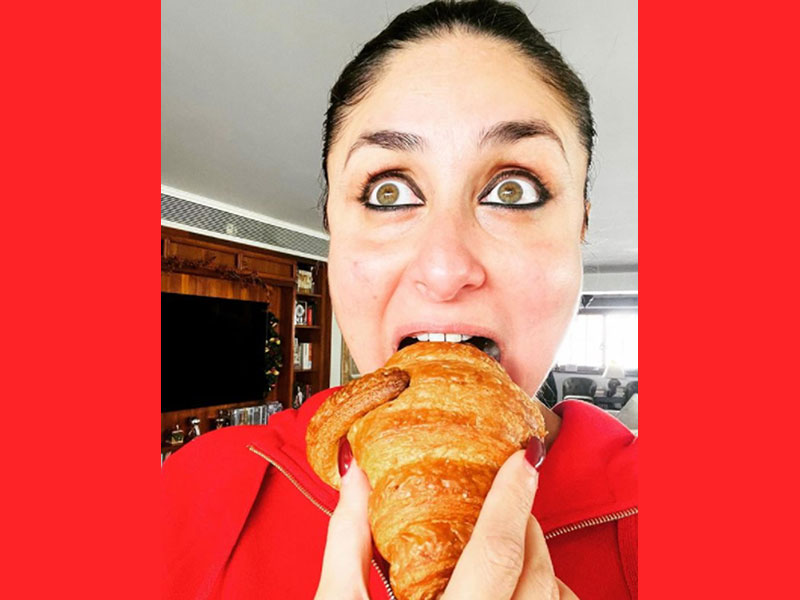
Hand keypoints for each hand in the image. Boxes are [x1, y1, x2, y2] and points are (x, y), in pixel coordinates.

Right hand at [314, 443, 576, 599]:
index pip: (495, 553)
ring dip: (545, 566)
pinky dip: (547, 599)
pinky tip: (519, 590)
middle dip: (527, 526)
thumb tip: (354, 476)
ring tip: (515, 546)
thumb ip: (347, 539)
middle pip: (536, 576)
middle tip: (506, 500)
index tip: (523, 459)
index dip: (511, 498)